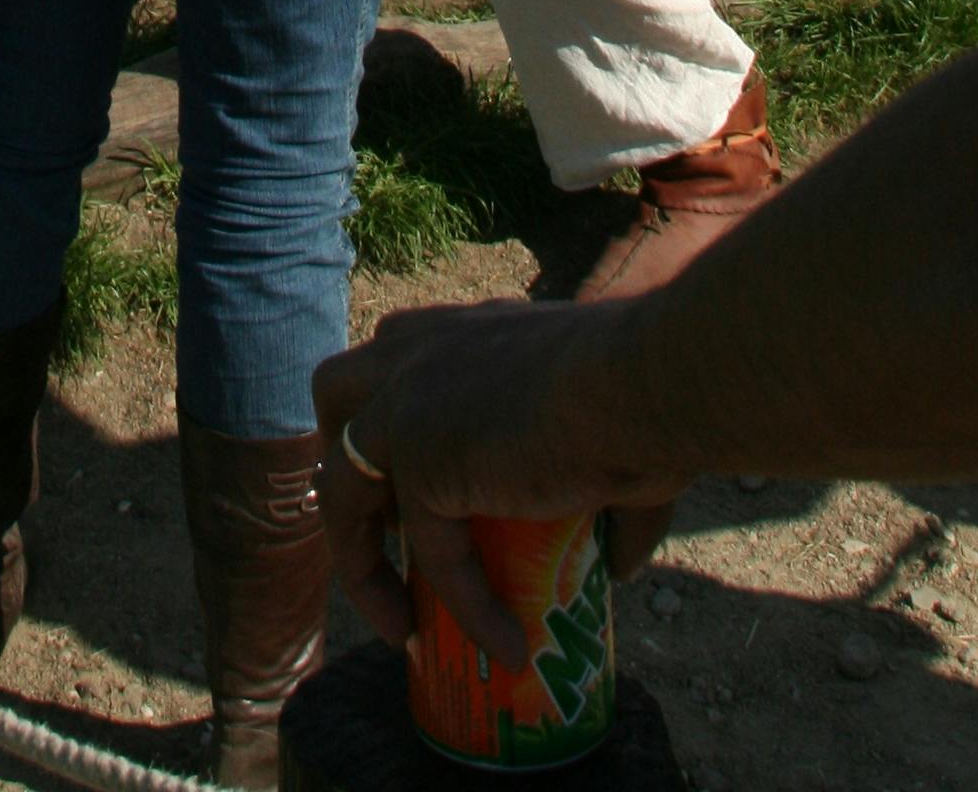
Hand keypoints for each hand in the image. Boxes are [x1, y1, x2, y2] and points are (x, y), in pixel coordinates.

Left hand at [314, 304, 676, 659]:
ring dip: (361, 561)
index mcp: (452, 331)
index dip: (391, 430)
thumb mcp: (604, 430)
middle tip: (393, 534)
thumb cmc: (640, 393)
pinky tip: (505, 647)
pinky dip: (464, 609)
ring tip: (405, 627)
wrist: (641, 383)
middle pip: (336, 400)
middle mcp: (413, 352)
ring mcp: (405, 404)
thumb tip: (619, 566)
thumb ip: (604, 493)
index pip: (389, 368)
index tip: (416, 500)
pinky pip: (428, 556)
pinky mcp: (421, 463)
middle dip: (348, 463)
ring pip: (341, 484)